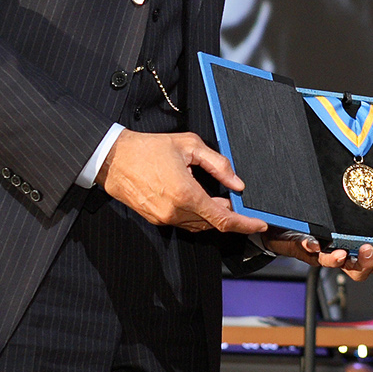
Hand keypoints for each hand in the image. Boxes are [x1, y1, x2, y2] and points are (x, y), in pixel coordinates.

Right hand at [98, 131, 266, 233]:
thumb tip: (236, 183)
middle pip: (212, 224)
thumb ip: (218, 165)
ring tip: (216, 198)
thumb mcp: (190, 146)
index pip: (223, 219)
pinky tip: (198, 200)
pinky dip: (196, 215)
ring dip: (212, 216)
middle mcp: (175, 212)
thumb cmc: (148, 148)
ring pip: (199, 225)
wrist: (114, 158)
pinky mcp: (156, 219)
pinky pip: (184, 223)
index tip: (258, 224)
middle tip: (234, 200)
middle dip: (228, 215)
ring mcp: (164, 218)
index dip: (244, 224)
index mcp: (186, 194)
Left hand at [265, 231, 372, 277]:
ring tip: (341, 254)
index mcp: (351, 254)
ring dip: (336, 259)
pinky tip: (314, 244)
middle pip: (354, 270)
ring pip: (329, 262)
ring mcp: (318, 254)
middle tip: (369, 251)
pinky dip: (310, 246)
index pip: (370, 264)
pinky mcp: (301, 247)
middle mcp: (336, 258)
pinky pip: (305, 248)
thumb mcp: (343, 227)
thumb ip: (361, 223)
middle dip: (363, 263)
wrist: (288, 233)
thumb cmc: (321, 230)